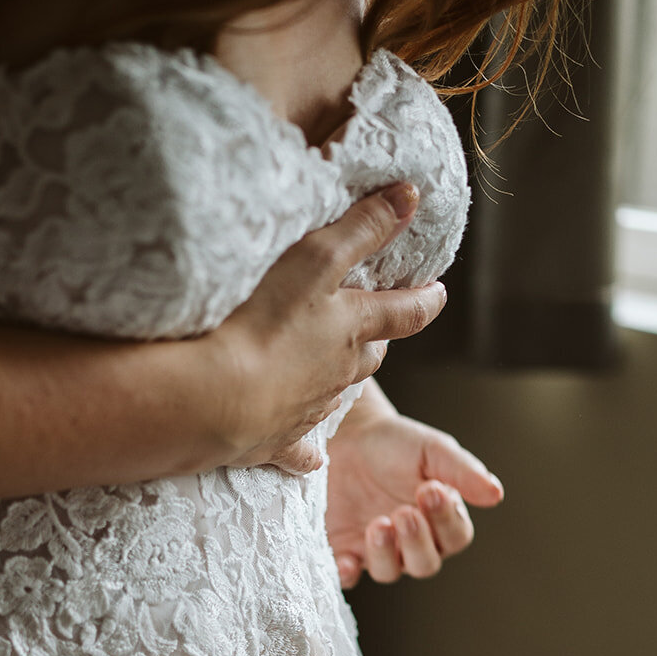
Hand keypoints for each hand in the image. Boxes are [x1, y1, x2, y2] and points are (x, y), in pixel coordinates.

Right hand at [216, 184, 447, 470]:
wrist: (218, 401)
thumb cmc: (266, 322)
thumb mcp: (317, 259)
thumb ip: (363, 228)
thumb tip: (411, 198)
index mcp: (353, 329)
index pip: (404, 312)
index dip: (425, 300)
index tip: (438, 293)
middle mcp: (339, 373)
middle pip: (370, 356)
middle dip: (375, 341)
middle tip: (374, 330)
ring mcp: (309, 411)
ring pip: (336, 396)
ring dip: (339, 381)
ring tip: (330, 370)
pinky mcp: (276, 443)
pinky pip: (300, 450)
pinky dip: (309, 451)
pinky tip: (312, 457)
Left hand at [323, 382, 502, 588]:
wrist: (346, 435)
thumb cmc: (395, 444)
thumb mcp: (433, 450)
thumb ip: (464, 472)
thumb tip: (496, 494)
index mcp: (440, 518)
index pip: (455, 536)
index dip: (446, 520)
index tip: (431, 490)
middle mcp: (411, 541)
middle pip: (425, 563)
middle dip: (417, 542)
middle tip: (405, 512)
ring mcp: (378, 549)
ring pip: (389, 571)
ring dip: (386, 553)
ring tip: (379, 523)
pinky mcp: (344, 550)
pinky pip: (348, 577)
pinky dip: (348, 574)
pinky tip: (347, 561)